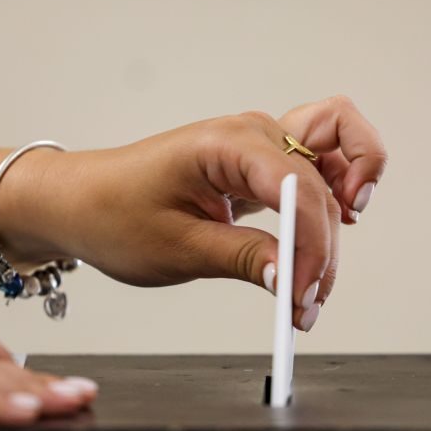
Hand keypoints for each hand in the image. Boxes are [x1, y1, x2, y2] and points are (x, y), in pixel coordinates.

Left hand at [13, 95, 386, 332]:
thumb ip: (243, 258)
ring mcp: (259, 143)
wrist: (82, 202)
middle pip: (326, 171)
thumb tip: (292, 280)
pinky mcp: (260, 162)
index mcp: (226, 143)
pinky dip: (336, 189)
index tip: (300, 297)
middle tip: (310, 295)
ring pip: (336, 149)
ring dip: (348, 196)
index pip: (298, 187)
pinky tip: (333, 227)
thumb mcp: (176, 247)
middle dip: (329, 237)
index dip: (311, 246)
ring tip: (325, 261)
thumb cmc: (114, 213)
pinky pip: (318, 163)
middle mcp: (251, 133)